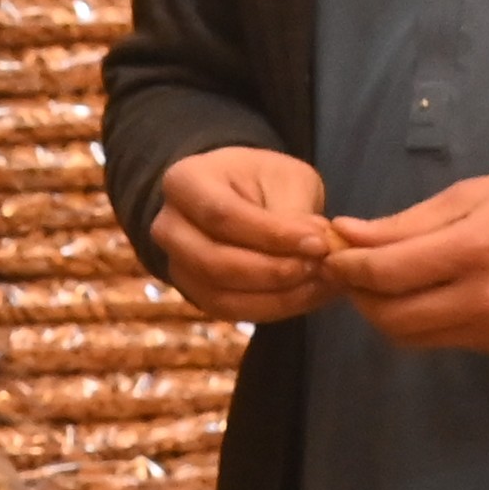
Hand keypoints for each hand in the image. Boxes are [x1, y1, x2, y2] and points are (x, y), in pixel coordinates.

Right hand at [147, 148, 335, 322]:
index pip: (223, 216)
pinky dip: (274, 308)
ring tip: (320, 282)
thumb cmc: (262, 180)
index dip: (272, 235)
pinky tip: (308, 295)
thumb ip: (294, 212)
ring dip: (277, 295)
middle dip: (273, 270)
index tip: (319, 242)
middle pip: (214, 262)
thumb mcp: (284, 178)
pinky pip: (231, 311)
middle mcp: (168, 227)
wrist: (240, 196)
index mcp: (184, 182)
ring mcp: (176, 265)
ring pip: (221, 294)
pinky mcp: (194, 293)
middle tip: (319, 266)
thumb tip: (314, 248)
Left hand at [327, 170, 488, 353]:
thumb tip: (349, 234)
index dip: (347, 265)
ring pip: (410, 337)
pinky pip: (441, 341)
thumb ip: (407, 222)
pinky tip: (417, 297)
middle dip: (357, 295)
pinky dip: (418, 322)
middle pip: (389, 316)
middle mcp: (482, 297)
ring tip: (378, 286)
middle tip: (348, 272)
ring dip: (382, 314)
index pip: (387, 272)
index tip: (331, 252)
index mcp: (475, 249)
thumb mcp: (473, 194)